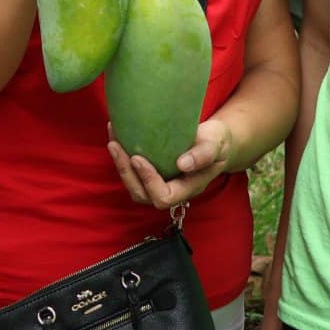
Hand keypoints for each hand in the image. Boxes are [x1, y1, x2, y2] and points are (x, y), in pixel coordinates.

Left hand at [107, 116, 230, 208]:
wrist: (214, 140)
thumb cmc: (217, 142)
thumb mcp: (216, 143)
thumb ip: (204, 154)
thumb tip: (182, 164)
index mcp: (189, 187)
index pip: (164, 196)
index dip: (148, 181)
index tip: (138, 158)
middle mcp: (172, 189)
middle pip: (142, 195)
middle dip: (126, 173)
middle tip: (115, 146)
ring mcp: (160, 182)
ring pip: (134, 186)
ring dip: (119, 165)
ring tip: (113, 140)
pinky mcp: (151, 172)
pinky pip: (132, 171)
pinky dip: (121, 156)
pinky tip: (116, 133)